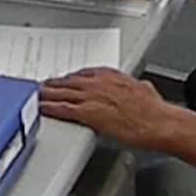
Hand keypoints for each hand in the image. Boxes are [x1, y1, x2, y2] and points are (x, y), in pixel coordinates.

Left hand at [38, 68, 176, 147]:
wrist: (160, 123)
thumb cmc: (156, 111)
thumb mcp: (145, 89)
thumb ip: (136, 87)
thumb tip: (139, 89)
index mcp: (112, 76)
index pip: (84, 73)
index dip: (71, 77)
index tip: (63, 79)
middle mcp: (99, 83)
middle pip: (69, 81)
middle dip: (55, 83)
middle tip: (42, 85)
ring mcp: (93, 97)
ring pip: (62, 93)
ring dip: (47, 94)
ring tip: (36, 95)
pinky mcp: (89, 113)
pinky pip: (64, 109)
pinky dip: (51, 108)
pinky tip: (42, 108)